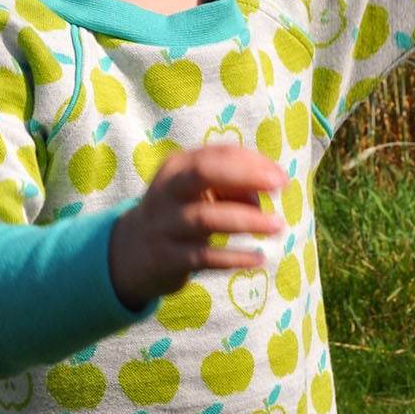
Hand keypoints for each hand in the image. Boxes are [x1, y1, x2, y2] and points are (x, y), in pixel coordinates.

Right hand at [110, 145, 287, 308]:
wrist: (133, 252)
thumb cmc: (181, 213)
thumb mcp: (199, 192)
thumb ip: (231, 185)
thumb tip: (264, 194)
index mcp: (177, 167)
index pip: (218, 154)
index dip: (253, 163)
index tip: (281, 178)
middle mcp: (167, 191)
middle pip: (204, 173)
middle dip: (246, 176)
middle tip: (280, 187)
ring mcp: (165, 225)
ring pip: (207, 218)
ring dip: (247, 220)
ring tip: (277, 226)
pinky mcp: (168, 258)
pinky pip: (205, 257)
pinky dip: (235, 257)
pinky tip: (259, 258)